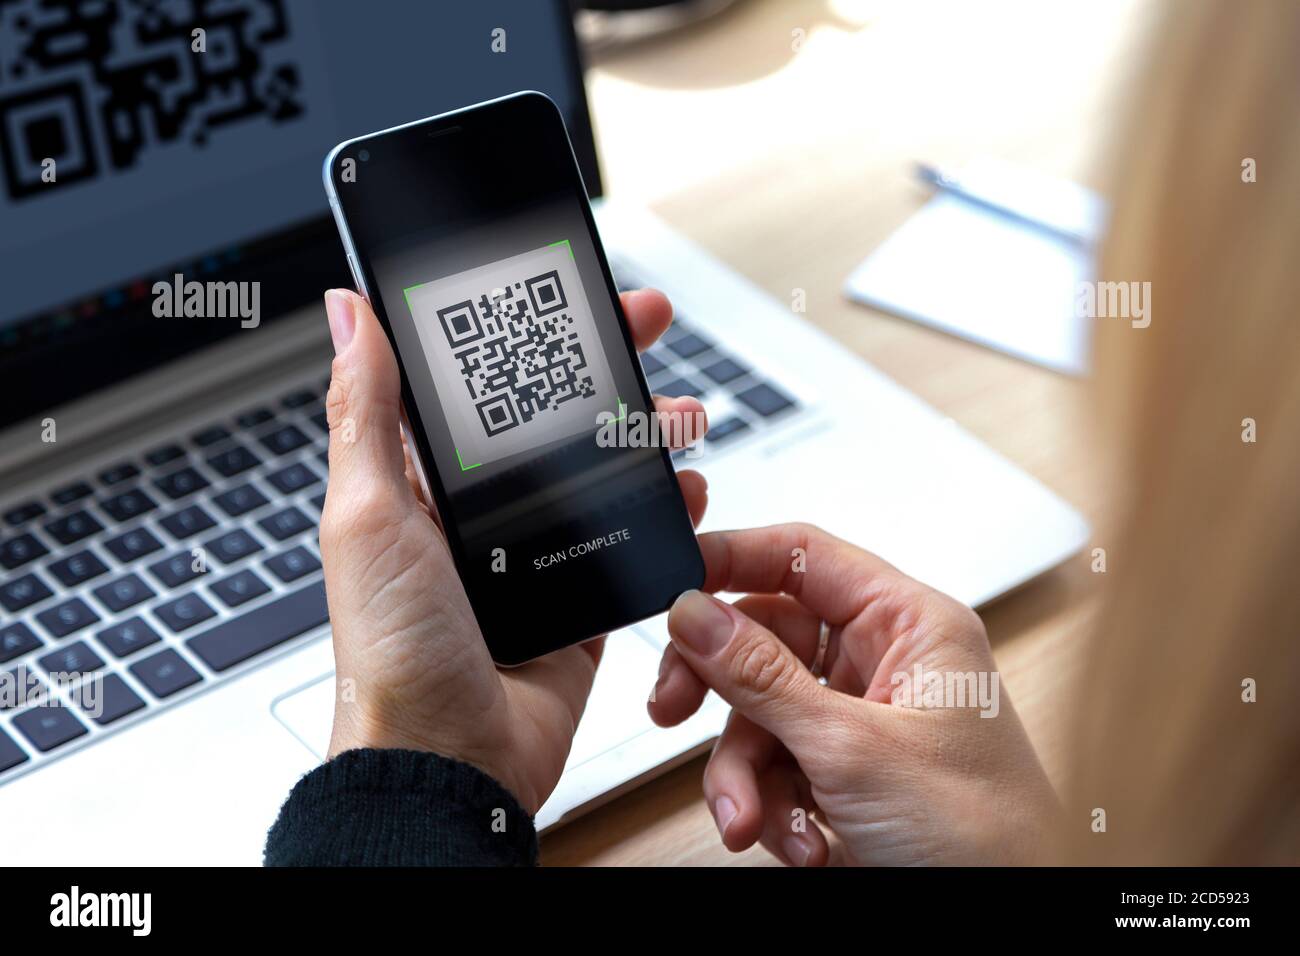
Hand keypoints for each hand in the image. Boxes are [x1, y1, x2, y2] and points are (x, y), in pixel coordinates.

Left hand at [320, 287, 707, 813]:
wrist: (451, 760)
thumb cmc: (393, 653)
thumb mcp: (367, 518)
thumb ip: (365, 415)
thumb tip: (350, 314)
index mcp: (423, 484)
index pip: (480, 384)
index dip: (523, 333)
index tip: (562, 292)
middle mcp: (480, 513)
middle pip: (553, 417)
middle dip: (605, 364)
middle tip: (647, 324)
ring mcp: (532, 555)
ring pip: (600, 471)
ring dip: (645, 432)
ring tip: (680, 412)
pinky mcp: (577, 598)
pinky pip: (629, 540)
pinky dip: (664, 510)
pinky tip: (686, 489)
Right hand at [649, 523, 1058, 864]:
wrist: (1007, 923)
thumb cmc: (986, 838)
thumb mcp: (853, 749)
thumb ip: (763, 677)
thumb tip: (696, 614)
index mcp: (910, 625)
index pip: (805, 558)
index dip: (733, 558)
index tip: (674, 581)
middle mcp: (885, 662)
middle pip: (765, 639)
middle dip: (721, 690)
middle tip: (673, 706)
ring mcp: (861, 719)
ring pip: (759, 713)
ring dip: (744, 773)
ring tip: (751, 819)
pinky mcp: (842, 772)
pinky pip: (773, 764)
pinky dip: (769, 807)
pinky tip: (797, 842)